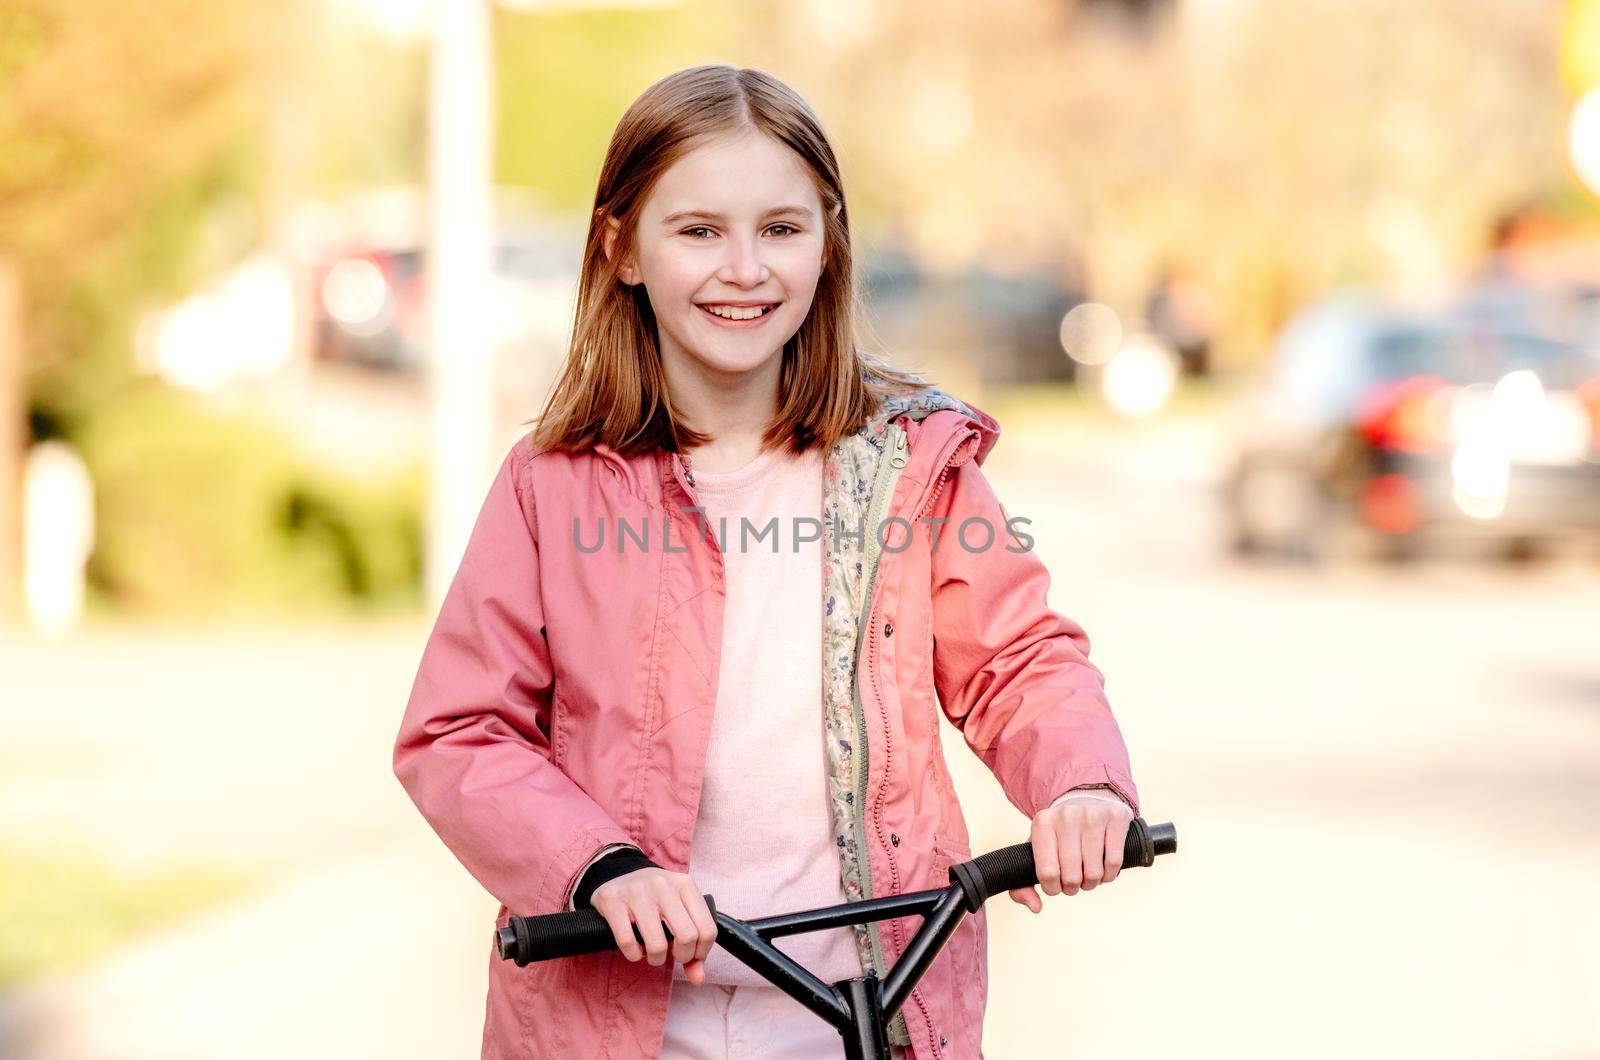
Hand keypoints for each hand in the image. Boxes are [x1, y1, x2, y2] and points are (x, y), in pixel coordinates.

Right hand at [591, 868, 717, 983]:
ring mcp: (637, 892)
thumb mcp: (678, 911)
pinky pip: (628, 942)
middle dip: (681, 956)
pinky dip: (634, 955)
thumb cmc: (654, 898)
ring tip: (651, 953)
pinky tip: (635, 949)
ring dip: (656, 959)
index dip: (701, 952)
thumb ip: (693, 945)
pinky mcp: (613, 901)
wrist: (616, 875)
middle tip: (671, 954)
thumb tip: (698, 979)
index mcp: (685, 885)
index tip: (689, 954)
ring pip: (657, 944)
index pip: (707, 930)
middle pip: (687, 937)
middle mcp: (663, 885)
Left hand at [1008, 795, 1134, 912]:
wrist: (1087, 801)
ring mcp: (1092, 814)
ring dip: (1092, 882)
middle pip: (1072, 876)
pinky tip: (1104, 867)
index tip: (1057, 885)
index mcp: (1042, 823)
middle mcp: (1066, 816)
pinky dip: (1110, 875)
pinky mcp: (1115, 817)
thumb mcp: (1036, 851)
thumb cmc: (1060, 835)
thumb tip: (1035, 907)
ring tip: (1088, 873)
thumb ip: (1022, 884)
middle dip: (1074, 888)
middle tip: (1075, 881)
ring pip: (1094, 872)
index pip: (1047, 873)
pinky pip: (1114, 862)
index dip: (1053, 889)